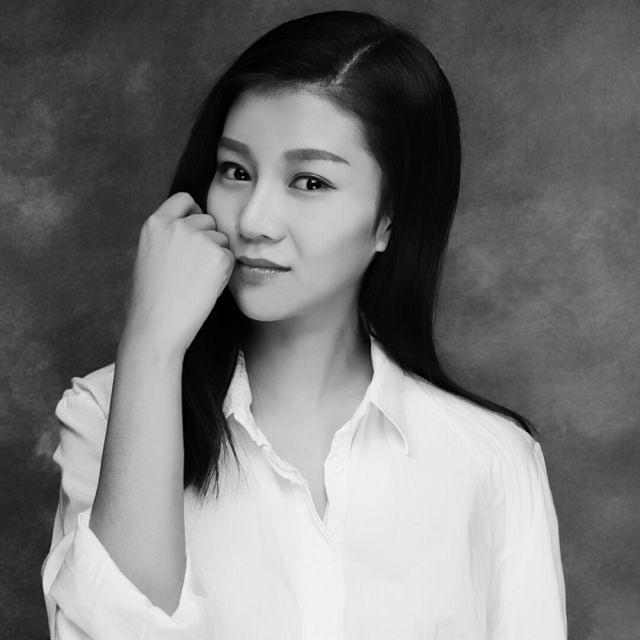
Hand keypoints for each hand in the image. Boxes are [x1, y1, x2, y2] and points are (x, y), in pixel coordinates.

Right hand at [121, 192, 234, 356]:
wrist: (156, 329)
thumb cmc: (149, 303)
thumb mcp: (147, 258)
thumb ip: (166, 239)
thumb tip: (189, 230)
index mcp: (154, 224)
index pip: (184, 200)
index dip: (193, 214)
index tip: (194, 231)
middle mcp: (177, 225)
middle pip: (208, 220)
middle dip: (208, 240)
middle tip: (194, 270)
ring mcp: (199, 239)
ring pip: (222, 239)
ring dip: (216, 257)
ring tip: (196, 282)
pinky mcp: (219, 256)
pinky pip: (231, 257)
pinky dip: (224, 273)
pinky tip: (206, 288)